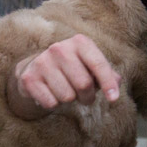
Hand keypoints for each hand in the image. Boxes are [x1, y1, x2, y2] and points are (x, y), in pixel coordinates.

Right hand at [7, 34, 121, 119]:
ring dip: (70, 100)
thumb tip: (117, 83)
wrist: (37, 70)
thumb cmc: (73, 69)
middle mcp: (59, 48)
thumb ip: (108, 74)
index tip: (114, 99)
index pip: (98, 64)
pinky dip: (54, 104)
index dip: (108, 83)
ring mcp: (42, 62)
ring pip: (67, 96)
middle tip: (85, 97)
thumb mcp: (91, 67)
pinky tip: (51, 93)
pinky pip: (51, 103)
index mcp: (79, 42)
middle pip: (83, 84)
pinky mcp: (29, 77)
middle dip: (88, 97)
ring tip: (66, 92)